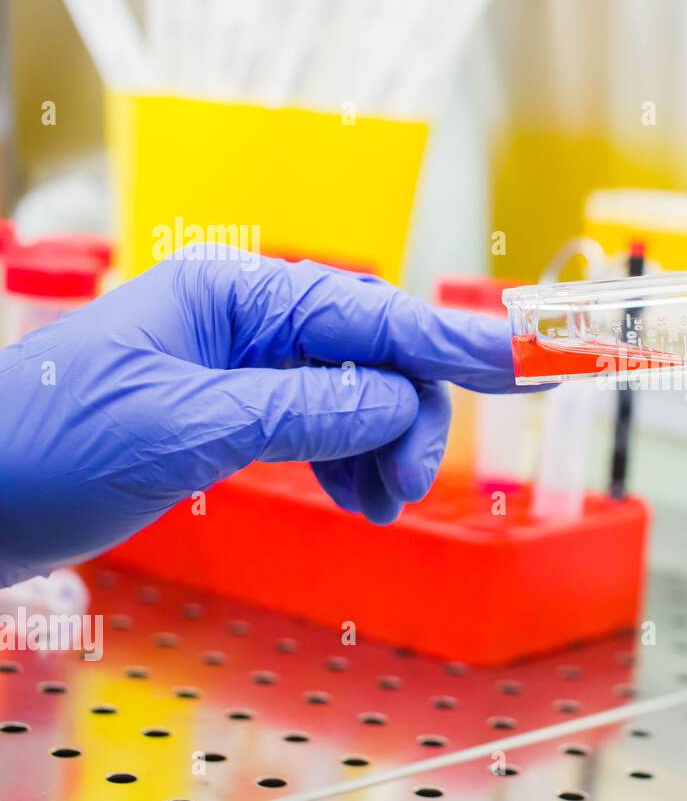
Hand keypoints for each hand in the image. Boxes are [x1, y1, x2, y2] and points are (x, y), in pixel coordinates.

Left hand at [0, 246, 519, 585]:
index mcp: (233, 293)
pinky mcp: (230, 412)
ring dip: (383, 448)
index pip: (369, 312)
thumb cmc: (44, 449)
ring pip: (354, 396)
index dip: (453, 339)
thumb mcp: (183, 429)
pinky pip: (319, 426)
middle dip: (409, 416)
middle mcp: (246, 320)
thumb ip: (302, 411)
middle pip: (373, 354)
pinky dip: (349, 462)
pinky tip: (357, 497)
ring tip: (381, 507)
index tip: (524, 357)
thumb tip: (399, 405)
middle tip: (413, 486)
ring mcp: (240, 366)